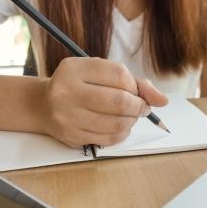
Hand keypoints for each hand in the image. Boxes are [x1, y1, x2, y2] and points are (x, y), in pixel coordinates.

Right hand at [41, 57, 167, 147]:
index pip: (120, 75)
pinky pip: (109, 138)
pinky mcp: (72, 136)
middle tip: (141, 107)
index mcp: (75, 68)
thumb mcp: (99, 73)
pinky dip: (122, 133)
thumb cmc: (80, 86)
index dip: (135, 86)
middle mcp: (67, 91)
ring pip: (117, 123)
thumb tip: (162, 100)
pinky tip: (119, 127)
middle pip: (120, 101)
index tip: (136, 91)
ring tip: (130, 116)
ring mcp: (68, 116)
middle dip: (139, 106)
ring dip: (132, 121)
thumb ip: (133, 82)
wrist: (44, 105)